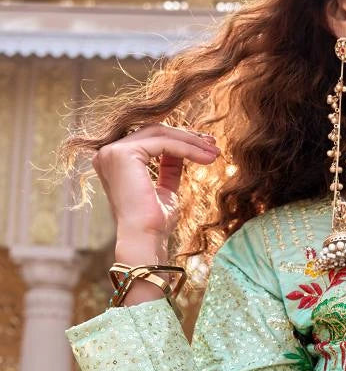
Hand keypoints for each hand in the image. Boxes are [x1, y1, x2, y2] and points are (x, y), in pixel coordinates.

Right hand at [91, 122, 221, 243]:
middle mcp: (107, 153)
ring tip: (213, 152)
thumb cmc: (154, 223)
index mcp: (114, 161)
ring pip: (160, 133)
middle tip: (213, 145)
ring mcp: (112, 152)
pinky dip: (187, 148)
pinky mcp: (124, 154)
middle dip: (186, 137)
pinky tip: (205, 158)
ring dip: (191, 141)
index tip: (205, 147)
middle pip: (154, 131)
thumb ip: (169, 168)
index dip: (178, 140)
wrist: (145, 239)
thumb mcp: (165, 188)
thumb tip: (183, 150)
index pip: (149, 139)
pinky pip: (163, 143)